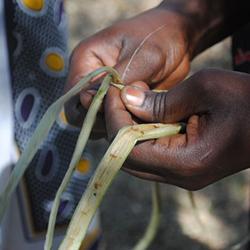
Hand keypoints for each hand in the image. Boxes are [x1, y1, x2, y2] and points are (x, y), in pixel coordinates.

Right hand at [64, 7, 193, 134]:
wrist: (177, 40)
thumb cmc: (159, 38)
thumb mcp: (143, 56)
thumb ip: (121, 78)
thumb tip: (102, 102)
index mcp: (86, 60)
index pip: (74, 95)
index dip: (92, 108)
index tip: (118, 107)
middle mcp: (89, 79)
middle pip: (80, 113)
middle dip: (101, 120)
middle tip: (128, 116)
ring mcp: (102, 92)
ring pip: (95, 121)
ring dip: (113, 125)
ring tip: (136, 118)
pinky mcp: (116, 102)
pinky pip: (111, 122)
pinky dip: (123, 125)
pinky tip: (139, 121)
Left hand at [105, 69, 249, 189]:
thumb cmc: (248, 100)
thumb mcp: (205, 89)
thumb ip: (161, 100)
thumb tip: (127, 98)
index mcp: (186, 162)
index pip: (128, 150)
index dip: (115, 120)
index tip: (115, 92)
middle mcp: (180, 176)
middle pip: (128, 158)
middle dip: (118, 125)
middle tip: (121, 96)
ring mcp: (182, 175)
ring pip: (138, 158)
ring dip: (129, 130)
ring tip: (133, 102)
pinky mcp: (184, 167)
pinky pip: (152, 155)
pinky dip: (142, 135)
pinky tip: (147, 114)